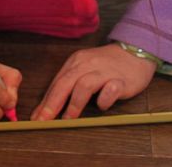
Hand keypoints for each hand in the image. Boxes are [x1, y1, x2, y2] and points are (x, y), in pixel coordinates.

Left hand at [31, 42, 155, 120]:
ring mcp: (104, 71)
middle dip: (53, 103)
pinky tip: (101, 106)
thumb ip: (67, 87)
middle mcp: (87, 64)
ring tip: (68, 119)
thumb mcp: (83, 70)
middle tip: (45, 121)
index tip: (36, 119)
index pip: (56, 83)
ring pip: (84, 85)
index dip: (45, 102)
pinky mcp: (121, 80)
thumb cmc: (106, 65)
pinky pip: (110, 90)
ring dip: (74, 104)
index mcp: (75, 62)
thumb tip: (45, 110)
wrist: (135, 51)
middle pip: (65, 83)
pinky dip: (104, 99)